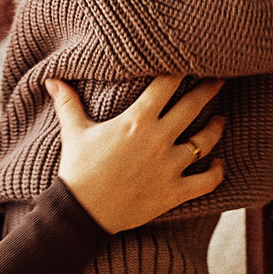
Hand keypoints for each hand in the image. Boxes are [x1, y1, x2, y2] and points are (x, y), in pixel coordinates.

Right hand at [50, 75, 227, 234]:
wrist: (83, 212)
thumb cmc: (78, 169)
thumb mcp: (74, 132)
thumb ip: (68, 102)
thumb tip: (52, 79)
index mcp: (137, 120)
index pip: (167, 84)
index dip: (181, 69)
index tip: (191, 61)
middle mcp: (159, 139)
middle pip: (193, 105)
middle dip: (209, 89)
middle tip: (220, 79)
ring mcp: (170, 166)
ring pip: (205, 141)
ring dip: (216, 128)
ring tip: (221, 120)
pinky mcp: (175, 191)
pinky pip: (207, 180)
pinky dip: (217, 171)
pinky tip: (219, 163)